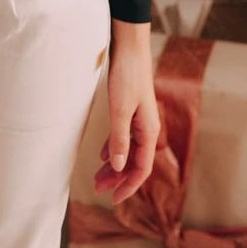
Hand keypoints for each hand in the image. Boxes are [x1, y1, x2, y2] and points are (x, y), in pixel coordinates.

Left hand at [92, 40, 160, 205]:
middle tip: (97, 189)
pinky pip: (124, 137)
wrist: (130, 48)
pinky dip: (114, 148)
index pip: (141, 169)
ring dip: (114, 165)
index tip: (114, 199)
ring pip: (128, 150)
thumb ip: (120, 139)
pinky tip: (104, 155)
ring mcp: (139, 120)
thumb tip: (118, 167)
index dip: (128, 186)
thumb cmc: (127, 76)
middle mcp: (147, 129)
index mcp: (149, 131)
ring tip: (97, 177)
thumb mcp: (120, 110)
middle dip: (117, 178)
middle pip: (134, 162)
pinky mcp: (130, 110)